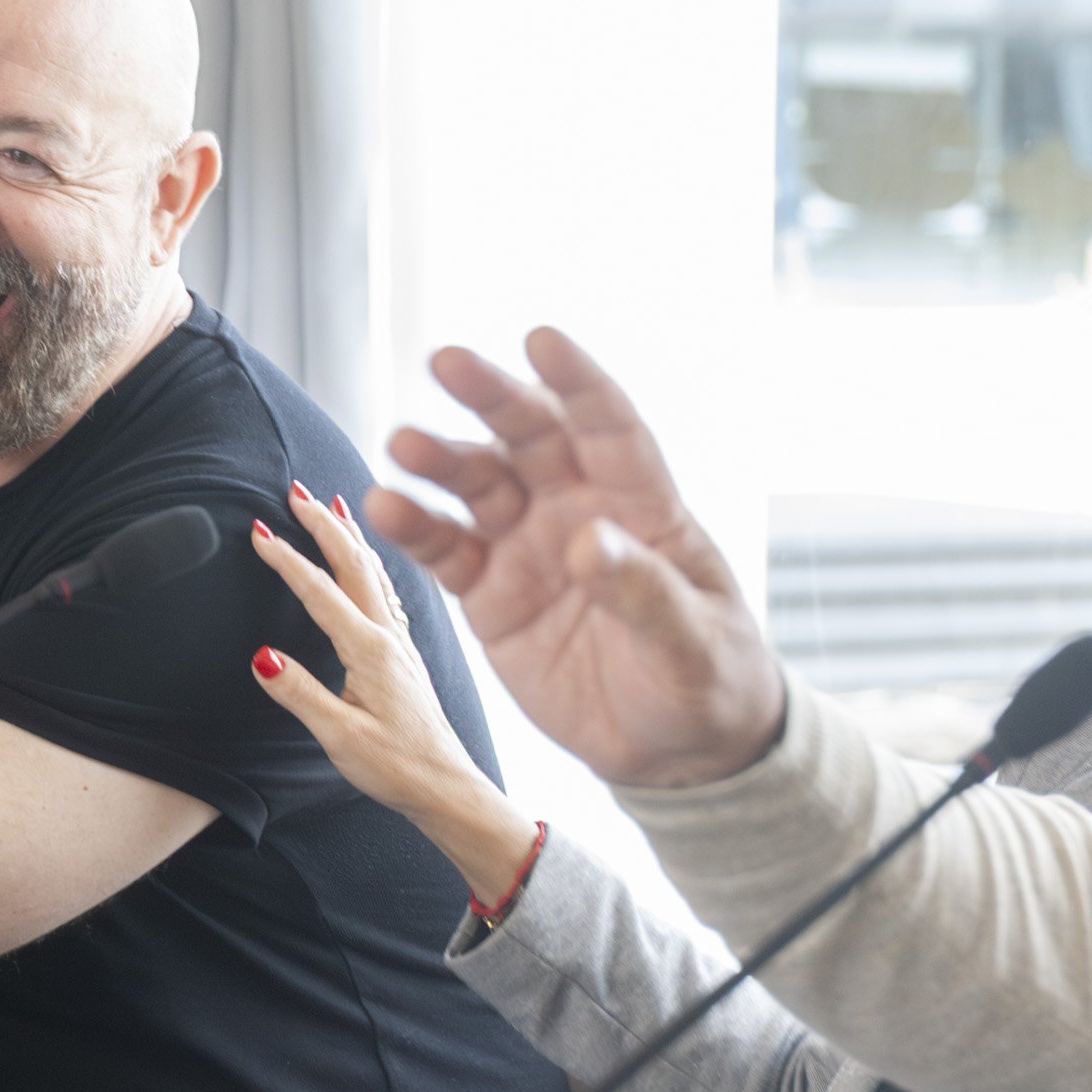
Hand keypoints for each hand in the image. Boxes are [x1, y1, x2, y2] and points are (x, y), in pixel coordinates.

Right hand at [246, 486, 542, 905]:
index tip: (257, 529)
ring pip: (373, 572)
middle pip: (354, 563)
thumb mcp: (341, 737)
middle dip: (323, 524)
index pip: (320, 590)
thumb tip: (261, 656)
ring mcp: (401, 642)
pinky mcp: (405, 655)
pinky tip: (366, 564)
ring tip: (332, 506)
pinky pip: (385, 592)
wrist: (447, 787)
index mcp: (371, 650)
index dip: (286, 558)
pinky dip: (369, 564)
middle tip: (295, 491)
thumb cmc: (399, 768)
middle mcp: (390, 636)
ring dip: (349, 536)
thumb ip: (300, 694)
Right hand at [369, 330, 782, 788]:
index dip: (578, 382)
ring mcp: (528, 548)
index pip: (609, 427)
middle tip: (447, 361)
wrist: (673, 750)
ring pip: (478, 485)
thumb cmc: (706, 681)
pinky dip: (415, 528)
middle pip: (530, 436)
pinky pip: (445, 551)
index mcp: (643, 504)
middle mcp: (577, 509)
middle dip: (491, 396)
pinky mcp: (490, 594)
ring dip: (441, 460)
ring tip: (402, 444)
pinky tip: (384, 505)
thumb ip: (643, 591)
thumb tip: (588, 541)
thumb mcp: (692, 643)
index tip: (541, 340)